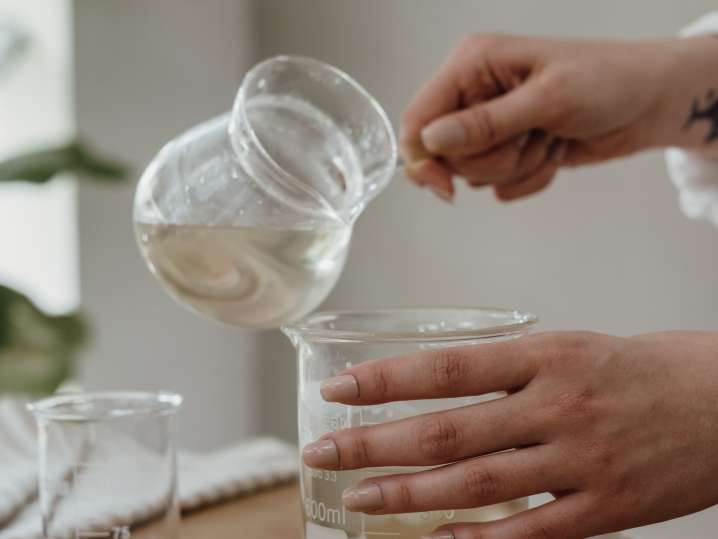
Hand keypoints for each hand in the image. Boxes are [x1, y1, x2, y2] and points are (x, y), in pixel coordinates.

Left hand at [302, 331, 717, 538]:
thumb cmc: (637, 369)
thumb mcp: (569, 348)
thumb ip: (507, 370)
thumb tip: (436, 386)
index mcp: (546, 356)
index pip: (447, 366)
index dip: (386, 379)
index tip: (337, 388)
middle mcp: (557, 406)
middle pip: (448, 429)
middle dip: (375, 443)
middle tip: (321, 452)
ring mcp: (580, 461)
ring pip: (477, 483)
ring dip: (410, 495)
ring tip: (359, 499)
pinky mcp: (605, 510)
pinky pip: (529, 533)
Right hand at [401, 34, 717, 201]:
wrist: (647, 103)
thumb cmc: (607, 81)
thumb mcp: (547, 99)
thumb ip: (485, 123)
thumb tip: (431, 140)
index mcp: (472, 65)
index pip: (419, 119)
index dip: (424, 159)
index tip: (445, 188)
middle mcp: (474, 94)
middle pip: (446, 155)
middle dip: (493, 158)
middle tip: (531, 136)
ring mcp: (491, 124)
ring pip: (474, 174)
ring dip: (517, 166)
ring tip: (549, 137)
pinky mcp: (507, 150)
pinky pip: (498, 187)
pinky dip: (530, 178)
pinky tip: (554, 151)